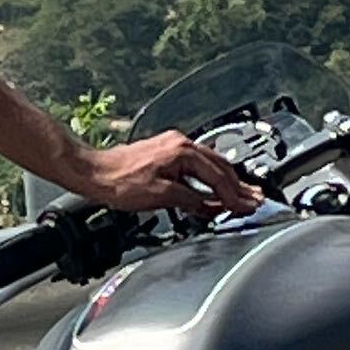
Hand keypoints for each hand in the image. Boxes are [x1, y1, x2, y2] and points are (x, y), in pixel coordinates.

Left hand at [60, 127, 265, 222]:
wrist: (94, 173)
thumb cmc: (118, 181)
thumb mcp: (160, 196)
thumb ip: (191, 200)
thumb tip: (212, 206)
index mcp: (182, 151)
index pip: (218, 176)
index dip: (234, 195)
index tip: (247, 206)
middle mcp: (180, 144)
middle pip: (219, 166)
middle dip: (238, 186)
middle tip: (255, 200)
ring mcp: (173, 147)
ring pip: (210, 164)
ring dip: (226, 182)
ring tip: (241, 196)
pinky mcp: (165, 153)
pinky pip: (197, 165)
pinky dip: (209, 178)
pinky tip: (214, 188)